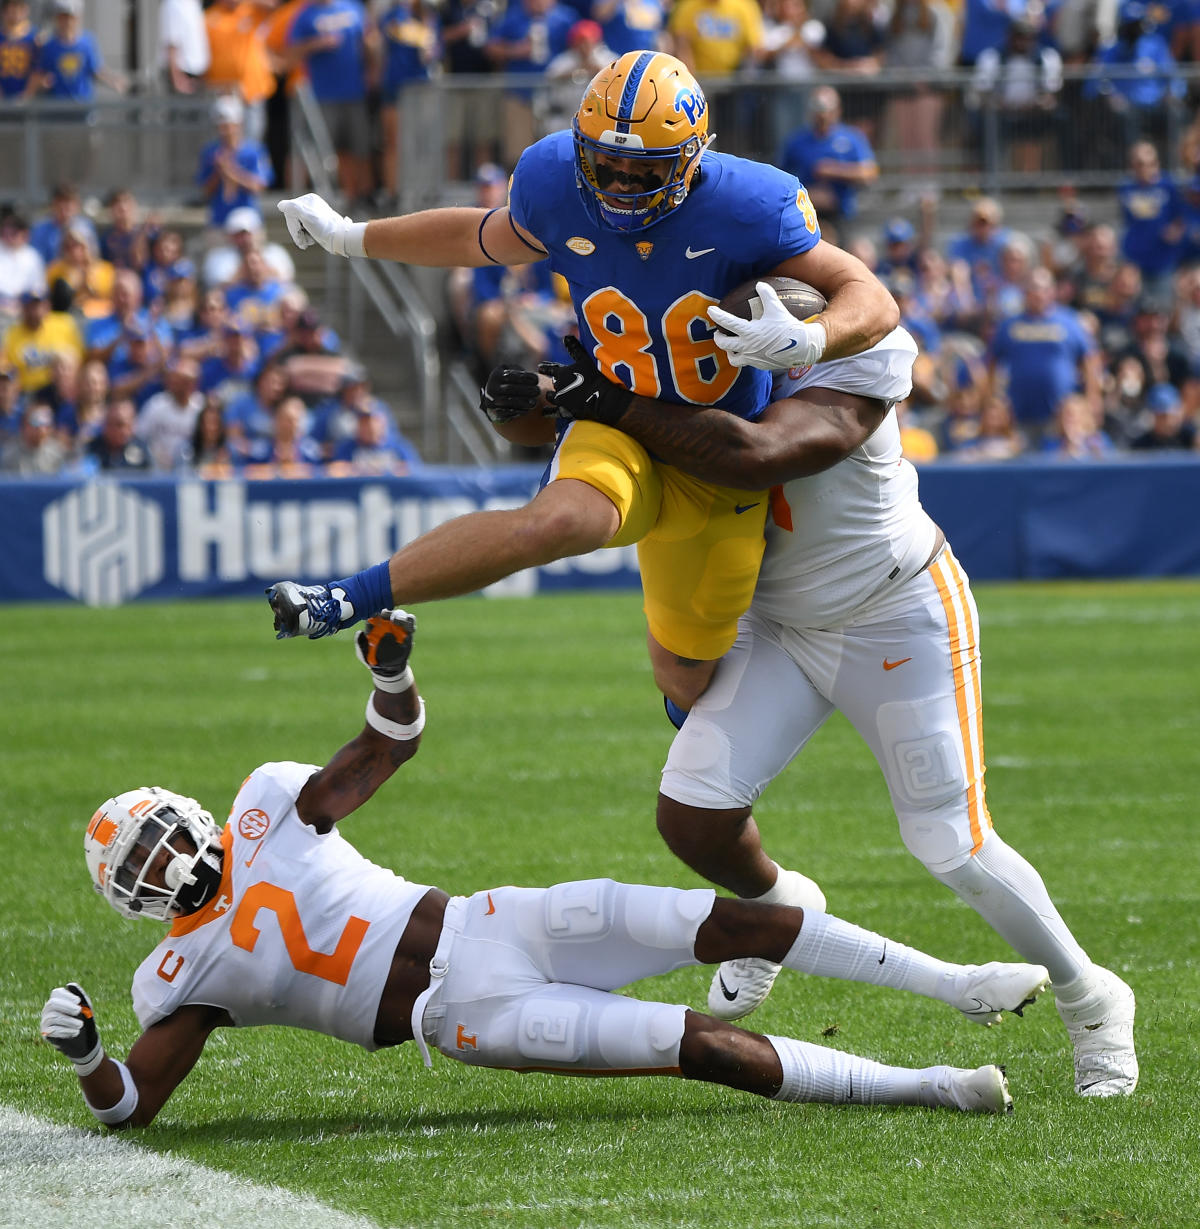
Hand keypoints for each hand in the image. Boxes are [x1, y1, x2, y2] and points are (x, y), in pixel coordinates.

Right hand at [41, 983, 101, 1070]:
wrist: (83, 1039)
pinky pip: (51, 1030)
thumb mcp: (86, 1006)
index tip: (78, 1001)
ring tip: (80, 1025)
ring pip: (53, 1017)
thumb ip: (80, 994)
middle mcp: (48, 1009)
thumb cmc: (84, 1018)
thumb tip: (69, 985)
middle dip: (66, 1006)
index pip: (56, 993)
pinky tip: (75, 1032)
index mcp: (58, 1000)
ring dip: (68, 1021)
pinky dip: (65, 1031)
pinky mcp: (45, 1033)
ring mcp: (45, 1021)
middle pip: (52, 1004)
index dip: (67, 996)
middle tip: (79, 1011)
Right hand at [277, 193, 365, 257]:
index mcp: (308, 200)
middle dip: (297, 233)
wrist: (340, 239)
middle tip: (304, 242)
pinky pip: (305, 232)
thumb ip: (293, 208)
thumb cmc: (324, 227)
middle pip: (294, 221)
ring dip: (302, 237)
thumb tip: (280, 205)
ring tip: (310, 241)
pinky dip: (306, 238)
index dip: (292, 225)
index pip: (290, 212)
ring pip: (299, 228)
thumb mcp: (307, 216)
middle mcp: (311, 206)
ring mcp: (314, 216)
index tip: (300, 232)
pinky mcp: (317, 226)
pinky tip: (312, 240)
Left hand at [355, 609, 415, 686]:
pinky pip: (411, 623)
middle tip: (388, 616)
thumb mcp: (362, 653)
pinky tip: (409, 628)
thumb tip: (359, 633)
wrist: (388, 668)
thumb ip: (360, 643)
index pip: (375, 616)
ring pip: (401, 615)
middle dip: (389, 613)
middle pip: (388, 613)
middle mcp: (386, 624)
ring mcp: (397, 627)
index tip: (377, 616)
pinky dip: (411, 622)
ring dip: (401, 616)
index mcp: (374, 627)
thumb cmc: (372, 659)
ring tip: (399, 622)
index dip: (376, 615)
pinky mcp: (408, 632)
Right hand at [480, 365, 542, 423]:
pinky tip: (527, 410)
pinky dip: (518, 411)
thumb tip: (535, 375)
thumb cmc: (507, 380)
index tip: (537, 379)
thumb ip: (519, 371)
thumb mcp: (510, 371)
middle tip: (538, 391)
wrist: (493, 395)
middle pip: (509, 389)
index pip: (511, 375)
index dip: (525, 377)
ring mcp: (491, 400)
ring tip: (534, 402)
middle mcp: (491, 387)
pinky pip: (506, 412)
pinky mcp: (494, 411)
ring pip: (507, 402)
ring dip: (523, 402)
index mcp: (496, 375)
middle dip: (525, 390)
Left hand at [538, 335, 631, 425]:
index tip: (539, 367)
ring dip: (551, 395)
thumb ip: (574, 348)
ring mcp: (560, 400)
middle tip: (554, 383)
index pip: (550, 369)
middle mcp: (558, 386)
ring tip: (550, 396)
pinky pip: (553, 412)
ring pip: (550, 397)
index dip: (545, 367)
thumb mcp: (584, 359)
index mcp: (561, 373)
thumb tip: (566, 336)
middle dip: (553, 383)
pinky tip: (543, 412)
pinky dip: (548, 412)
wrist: (601, 397)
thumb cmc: (594, 376)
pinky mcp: (564, 411)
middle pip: (552, 384)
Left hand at [707, 281, 826, 370]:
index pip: (728, 323)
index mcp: (749, 332)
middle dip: (718, 338)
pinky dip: (744, 357)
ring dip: (729, 353)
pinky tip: (748, 352)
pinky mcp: (759, 365)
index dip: (717, 315)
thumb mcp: (777, 309)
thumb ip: (767, 295)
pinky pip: (746, 363)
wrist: (800, 348)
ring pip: (733, 359)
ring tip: (730, 348)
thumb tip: (759, 284)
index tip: (710, 310)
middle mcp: (747, 347)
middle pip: (724, 344)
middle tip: (718, 333)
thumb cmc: (788, 327)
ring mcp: (752, 358)